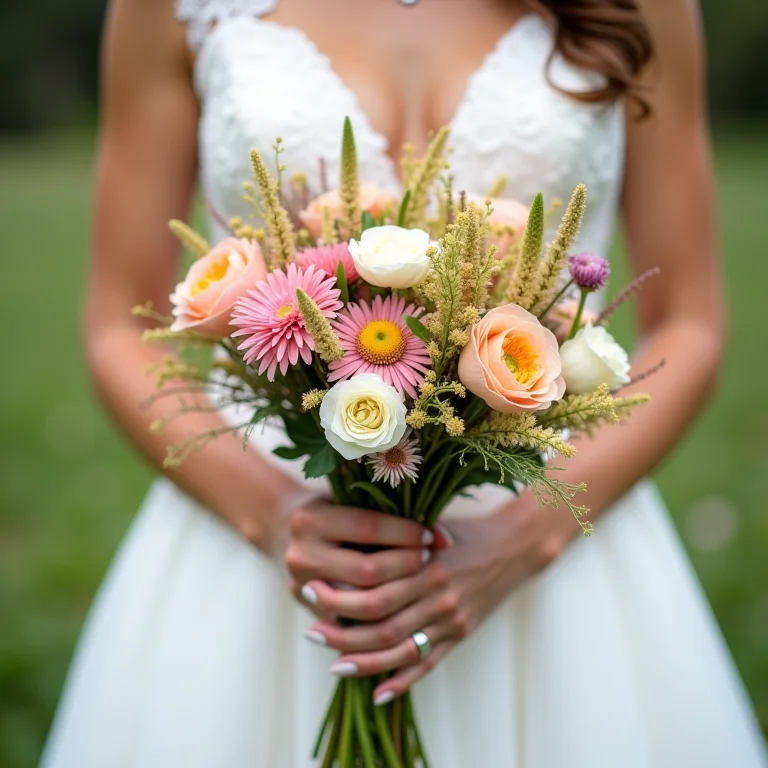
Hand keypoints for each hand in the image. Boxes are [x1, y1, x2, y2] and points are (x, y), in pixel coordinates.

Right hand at [275, 500, 436, 619]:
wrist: (282, 531)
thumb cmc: (328, 509)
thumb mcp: (346, 500)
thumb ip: (382, 510)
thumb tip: (438, 534)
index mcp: (310, 520)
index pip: (368, 527)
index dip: (406, 533)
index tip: (433, 536)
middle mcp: (301, 555)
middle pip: (367, 570)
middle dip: (405, 565)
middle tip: (429, 559)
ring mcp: (301, 587)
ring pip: (362, 604)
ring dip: (399, 594)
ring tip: (421, 582)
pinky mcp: (309, 611)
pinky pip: (354, 623)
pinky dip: (383, 619)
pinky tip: (407, 609)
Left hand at [303, 502, 571, 701]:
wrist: (515, 546)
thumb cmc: (466, 532)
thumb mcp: (431, 527)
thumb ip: (396, 540)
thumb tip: (349, 546)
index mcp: (427, 564)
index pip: (376, 585)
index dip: (341, 592)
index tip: (312, 590)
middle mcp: (439, 595)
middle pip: (382, 621)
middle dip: (343, 629)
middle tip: (312, 631)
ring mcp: (451, 619)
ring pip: (401, 649)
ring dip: (364, 661)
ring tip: (334, 665)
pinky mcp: (460, 635)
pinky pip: (428, 664)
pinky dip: (403, 681)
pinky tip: (378, 693)